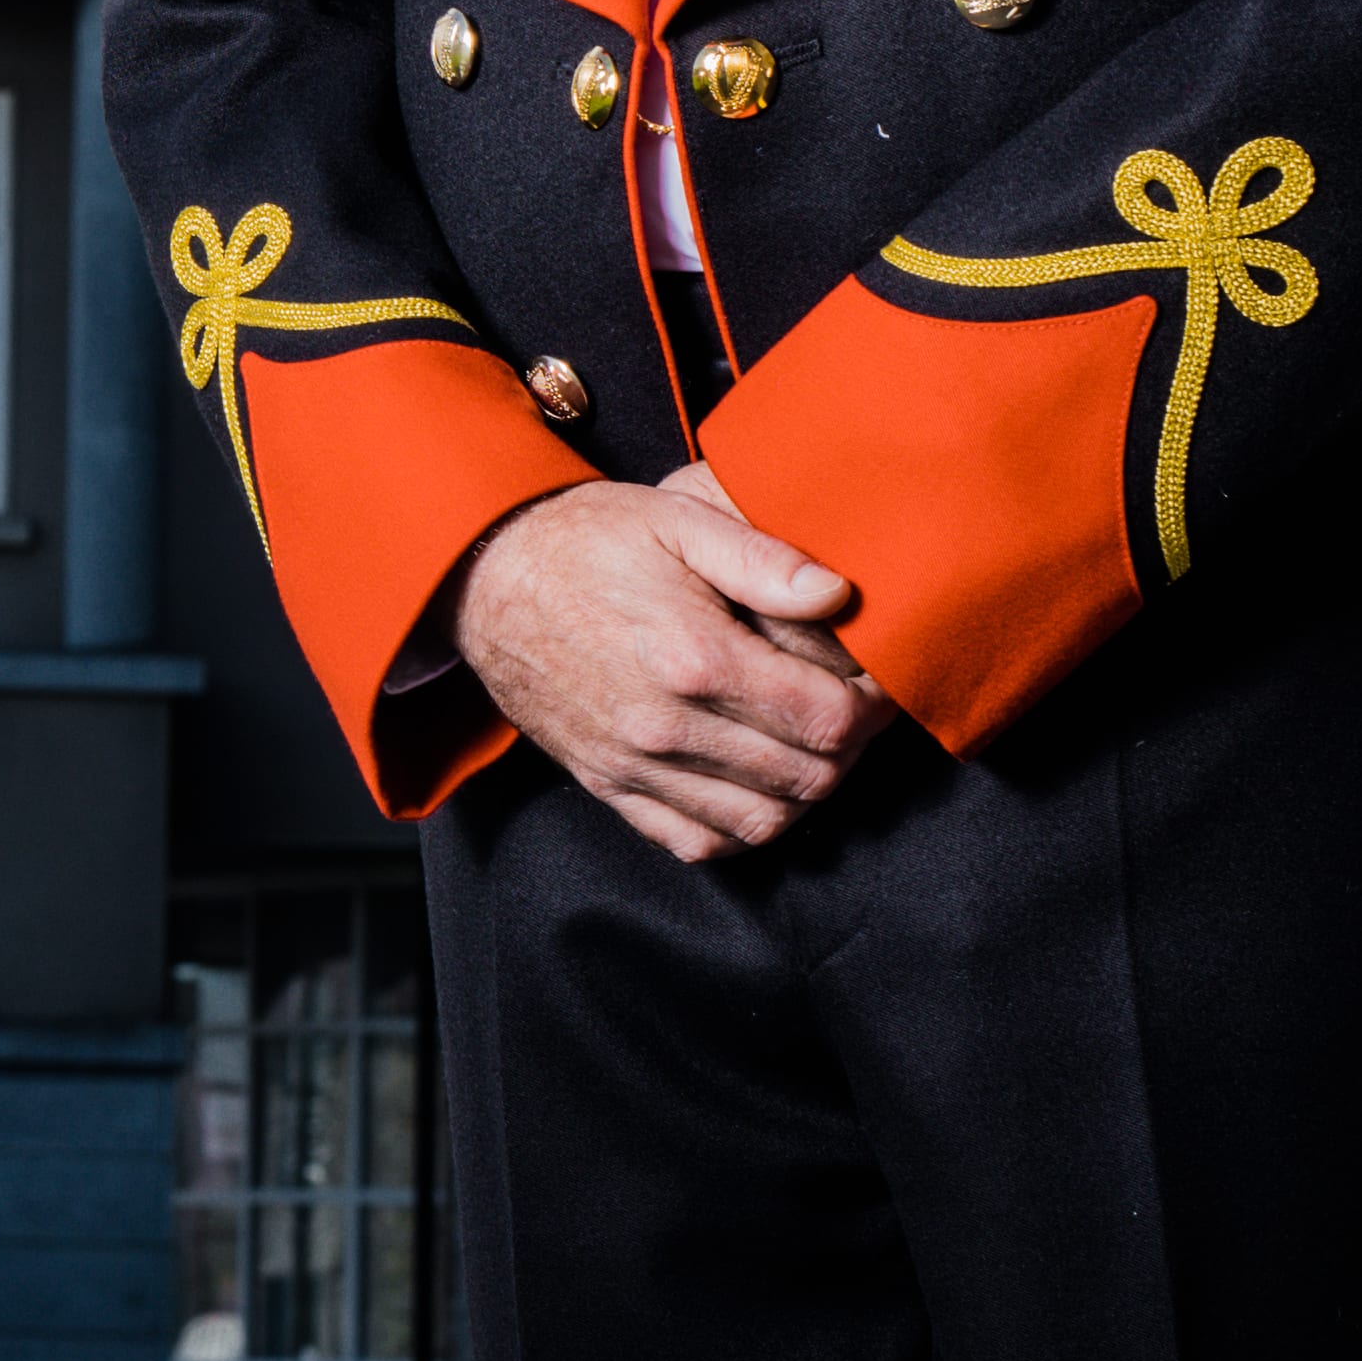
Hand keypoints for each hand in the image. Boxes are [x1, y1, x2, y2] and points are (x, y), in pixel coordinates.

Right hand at [451, 465, 870, 860]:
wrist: (483, 576)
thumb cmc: (584, 539)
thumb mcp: (677, 519)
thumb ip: (763, 557)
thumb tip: (839, 594)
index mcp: (695, 657)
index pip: (828, 719)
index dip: (875, 706)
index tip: (878, 682)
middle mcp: (666, 726)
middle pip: (808, 776)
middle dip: (850, 748)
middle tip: (853, 710)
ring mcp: (634, 764)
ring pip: (761, 821)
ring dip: (804, 794)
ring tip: (809, 747)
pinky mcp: (606, 783)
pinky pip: (695, 840)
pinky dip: (741, 829)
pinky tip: (755, 787)